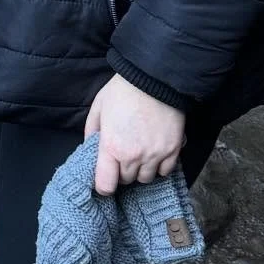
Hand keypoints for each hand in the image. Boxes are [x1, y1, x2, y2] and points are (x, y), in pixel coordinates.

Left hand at [84, 74, 184, 195]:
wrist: (154, 78)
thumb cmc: (123, 91)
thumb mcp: (99, 107)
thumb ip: (91, 130)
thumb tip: (90, 146)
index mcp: (111, 146)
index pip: (106, 185)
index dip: (103, 185)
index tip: (105, 178)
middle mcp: (133, 156)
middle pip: (126, 180)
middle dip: (121, 171)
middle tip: (121, 155)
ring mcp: (155, 155)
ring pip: (146, 178)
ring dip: (140, 170)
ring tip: (139, 153)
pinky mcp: (173, 151)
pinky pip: (165, 171)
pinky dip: (159, 166)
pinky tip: (154, 152)